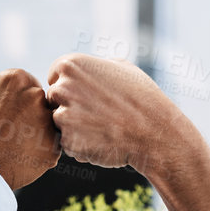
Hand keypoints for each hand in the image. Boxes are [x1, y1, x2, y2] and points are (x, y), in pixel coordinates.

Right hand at [0, 68, 60, 188]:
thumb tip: (7, 92)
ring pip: (49, 124)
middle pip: (41, 103)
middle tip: (11, 132)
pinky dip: (40, 152)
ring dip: (38, 133)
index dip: (18, 101)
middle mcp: (36, 95)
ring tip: (15, 145)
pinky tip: (22, 157)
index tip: (8, 114)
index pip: (28, 85)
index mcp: (17, 79)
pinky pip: (52, 145)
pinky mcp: (54, 145)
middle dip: (31, 115)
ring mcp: (48, 120)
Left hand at [45, 54, 182, 173]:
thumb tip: (82, 70)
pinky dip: (81, 144)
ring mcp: (64, 116)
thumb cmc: (142, 97)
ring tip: (103, 126)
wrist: (155, 131)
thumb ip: (94, 65)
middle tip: (98, 113)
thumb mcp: (121, 67)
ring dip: (75, 126)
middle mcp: (63, 88)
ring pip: (59, 122)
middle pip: (53, 99)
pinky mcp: (68, 142)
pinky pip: (67, 143)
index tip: (92, 94)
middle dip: (70, 106)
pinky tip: (103, 139)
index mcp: (71, 65)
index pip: (55, 76)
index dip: (72, 86)